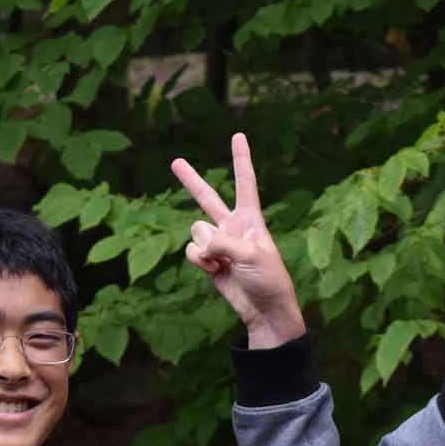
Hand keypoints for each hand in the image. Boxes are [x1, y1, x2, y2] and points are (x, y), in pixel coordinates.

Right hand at [171, 133, 305, 348]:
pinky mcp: (209, 261)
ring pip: (195, 232)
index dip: (241, 158)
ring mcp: (219, 243)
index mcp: (251, 219)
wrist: (264, 310)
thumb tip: (199, 242)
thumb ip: (222, 242)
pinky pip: (192, 252)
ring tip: (223, 263)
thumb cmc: (269, 279)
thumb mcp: (252, 255)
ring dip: (204, 248)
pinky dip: (198, 261)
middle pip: (207, 198)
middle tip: (175, 161)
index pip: (245, 182)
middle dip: (190, 180)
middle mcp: (232, 226)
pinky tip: (215, 271)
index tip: (238, 135)